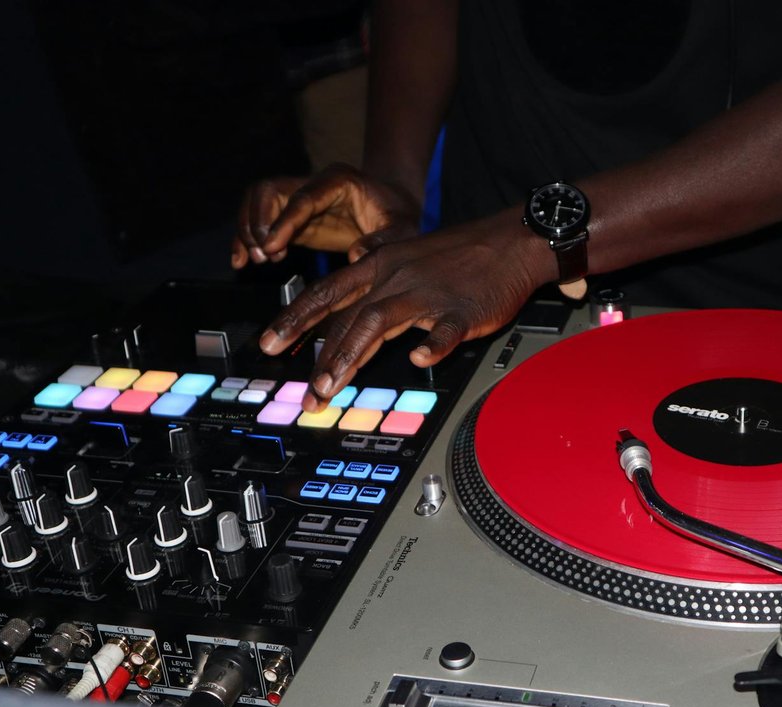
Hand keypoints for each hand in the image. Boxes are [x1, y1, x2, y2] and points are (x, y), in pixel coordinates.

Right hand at [231, 163, 421, 266]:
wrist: (395, 206)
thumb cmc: (399, 214)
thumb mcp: (402, 228)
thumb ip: (383, 240)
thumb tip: (357, 256)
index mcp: (338, 181)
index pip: (303, 198)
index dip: (283, 221)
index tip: (271, 246)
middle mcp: (313, 184)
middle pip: (268, 191)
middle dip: (257, 222)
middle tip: (262, 255)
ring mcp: (299, 198)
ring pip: (257, 202)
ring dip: (248, 230)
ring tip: (254, 260)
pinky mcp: (293, 216)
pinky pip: (261, 220)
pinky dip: (248, 238)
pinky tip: (242, 260)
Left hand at [258, 212, 555, 411]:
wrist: (512, 240)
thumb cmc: (460, 257)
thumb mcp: (407, 260)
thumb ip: (375, 288)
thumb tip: (346, 317)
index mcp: (380, 265)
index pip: (327, 293)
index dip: (295, 319)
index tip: (269, 344)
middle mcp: (396, 277)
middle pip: (347, 315)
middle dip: (320, 355)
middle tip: (305, 390)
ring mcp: (429, 294)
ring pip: (380, 322)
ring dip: (351, 355)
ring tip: (333, 386)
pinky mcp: (463, 310)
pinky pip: (445, 329)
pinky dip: (432, 344)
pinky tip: (418, 359)